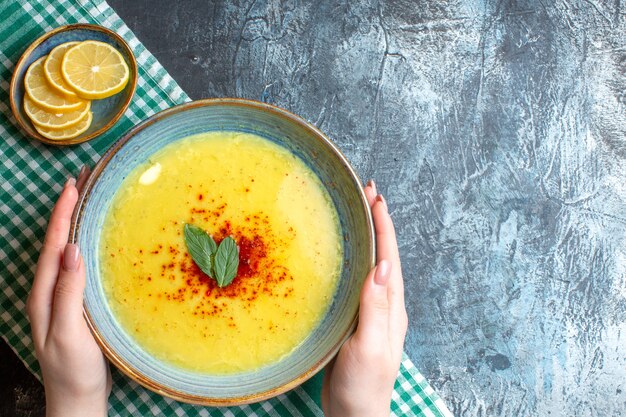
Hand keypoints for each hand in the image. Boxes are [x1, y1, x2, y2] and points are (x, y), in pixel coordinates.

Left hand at [26, 166, 110, 416]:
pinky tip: (92, 240)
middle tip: (79, 183)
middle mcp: (48, 292)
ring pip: (64, 252)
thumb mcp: (68, 332)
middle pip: (55, 243)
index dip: (62, 215)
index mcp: (44, 295)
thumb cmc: (72, 370)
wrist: (76, 399)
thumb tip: (72, 250)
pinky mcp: (73, 304)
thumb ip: (67, 292)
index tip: (72, 187)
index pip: (53, 246)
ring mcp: (60, 298)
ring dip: (72, 224)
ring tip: (84, 201)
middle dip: (65, 211)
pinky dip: (81, 244)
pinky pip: (75, 266)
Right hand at [322, 180, 407, 416]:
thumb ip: (375, 308)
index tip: (375, 197)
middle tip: (365, 193)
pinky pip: (356, 282)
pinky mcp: (355, 320)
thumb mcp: (370, 346)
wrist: (355, 415)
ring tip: (356, 214)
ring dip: (366, 238)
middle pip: (382, 255)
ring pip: (370, 265)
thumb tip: (381, 266)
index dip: (383, 226)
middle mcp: (384, 305)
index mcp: (391, 307)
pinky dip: (352, 261)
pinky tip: (342, 256)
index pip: (389, 257)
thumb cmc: (365, 386)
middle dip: (377, 223)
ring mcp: (370, 312)